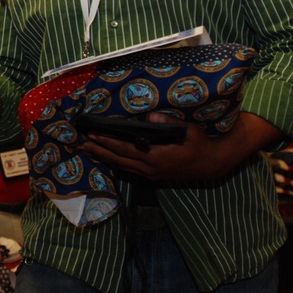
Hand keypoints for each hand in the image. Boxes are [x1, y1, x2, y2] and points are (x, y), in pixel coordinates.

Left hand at [77, 111, 279, 180]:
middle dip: (98, 149)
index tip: (92, 132)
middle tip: (79, 141)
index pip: (125, 147)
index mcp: (156, 156)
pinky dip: (115, 163)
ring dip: (103, 156)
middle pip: (118, 158)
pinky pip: (129, 170)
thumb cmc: (200, 144)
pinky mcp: (153, 176)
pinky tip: (106, 158)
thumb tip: (150, 116)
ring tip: (87, 149)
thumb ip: (168, 124)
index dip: (107, 140)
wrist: (213, 164)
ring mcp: (150, 174)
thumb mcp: (188, 131)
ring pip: (121, 165)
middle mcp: (150, 167)